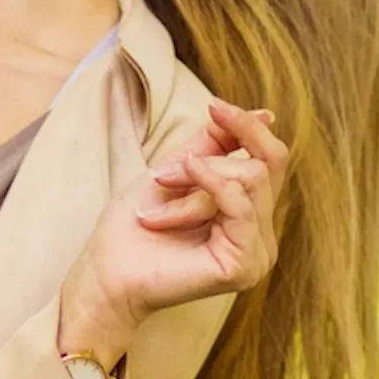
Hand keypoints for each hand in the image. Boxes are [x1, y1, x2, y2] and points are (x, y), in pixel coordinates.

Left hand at [60, 100, 289, 359]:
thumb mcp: (180, 169)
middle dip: (208, 158)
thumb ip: (219, 143)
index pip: (272, 159)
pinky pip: (241, 204)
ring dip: (195, 180)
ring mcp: (257, 254)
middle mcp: (261, 235)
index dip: (248, 128)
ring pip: (251, 180)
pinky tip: (178, 185)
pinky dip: (208, 185)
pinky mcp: (245, 266)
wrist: (106, 271)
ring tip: (158, 202)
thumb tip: (266, 114)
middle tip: (160, 175)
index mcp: (250, 215)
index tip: (215, 106)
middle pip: (263, 165)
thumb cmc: (135, 225)